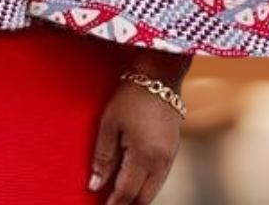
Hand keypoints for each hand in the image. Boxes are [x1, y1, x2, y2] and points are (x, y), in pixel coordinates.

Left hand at [89, 80, 181, 203]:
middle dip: (128, 204)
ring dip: (139, 195)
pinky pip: (160, 176)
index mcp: (144, 157)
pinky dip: (147, 183)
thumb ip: (103, 156)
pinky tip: (135, 179)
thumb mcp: (110, 123)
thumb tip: (95, 185)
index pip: (127, 192)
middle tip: (112, 203)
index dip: (114, 204)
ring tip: (120, 195)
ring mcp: (170, 156)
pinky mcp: (173, 148)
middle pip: (144, 198)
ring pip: (154, 189)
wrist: (159, 76)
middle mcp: (160, 162)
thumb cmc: (130, 96)